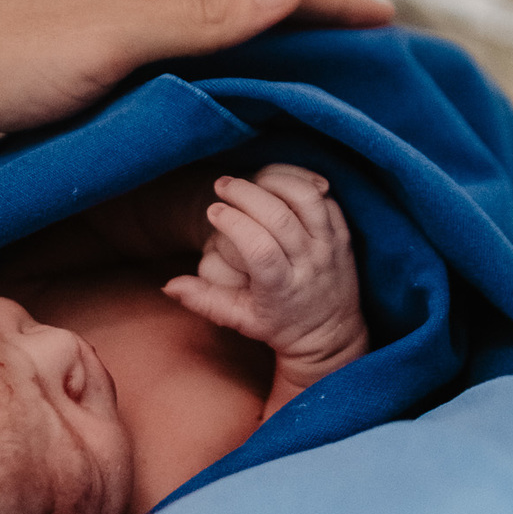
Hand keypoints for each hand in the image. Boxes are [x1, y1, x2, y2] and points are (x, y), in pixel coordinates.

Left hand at [0, 0, 392, 318]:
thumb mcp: (99, 39)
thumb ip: (194, 17)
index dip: (333, 3)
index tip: (392, 28)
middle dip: (311, 20)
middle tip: (370, 57)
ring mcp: (105, 13)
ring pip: (212, 25)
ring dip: (267, 44)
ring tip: (317, 75)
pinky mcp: (81, 50)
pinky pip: (177, 52)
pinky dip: (219, 67)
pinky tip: (228, 91)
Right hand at [163, 164, 367, 413]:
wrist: (330, 331)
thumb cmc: (279, 323)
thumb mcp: (241, 319)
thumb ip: (205, 301)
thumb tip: (169, 286)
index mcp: (282, 288)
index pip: (259, 248)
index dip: (233, 223)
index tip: (212, 211)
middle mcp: (310, 265)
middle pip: (279, 218)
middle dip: (246, 194)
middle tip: (222, 185)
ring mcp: (330, 247)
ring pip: (306, 200)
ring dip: (275, 181)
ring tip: (251, 181)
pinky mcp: (344, 234)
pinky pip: (325, 198)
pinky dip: (300, 184)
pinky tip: (276, 184)